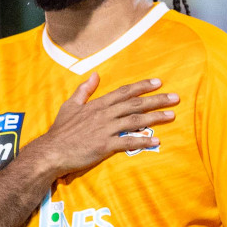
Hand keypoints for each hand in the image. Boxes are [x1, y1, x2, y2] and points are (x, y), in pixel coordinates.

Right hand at [24, 74, 177, 178]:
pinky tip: (156, 140)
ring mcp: (105, 130)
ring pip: (135, 121)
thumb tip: (95, 75)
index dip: (142, 87)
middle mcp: (104, 115)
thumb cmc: (61, 130)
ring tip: (172, 115)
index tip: (158, 83)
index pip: (124, 92)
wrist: (52, 151)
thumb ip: (85, 90)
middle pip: (135, 104)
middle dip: (156, 100)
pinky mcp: (105, 146)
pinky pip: (128, 142)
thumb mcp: (70, 105)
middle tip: (175, 98)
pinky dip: (143, 141)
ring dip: (155, 118)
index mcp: (98, 104)